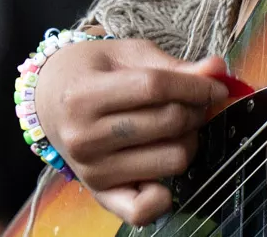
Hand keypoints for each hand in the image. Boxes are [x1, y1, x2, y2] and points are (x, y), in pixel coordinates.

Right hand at [33, 36, 228, 223]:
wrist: (48, 101)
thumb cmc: (89, 72)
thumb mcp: (124, 55)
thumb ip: (171, 66)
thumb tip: (218, 70)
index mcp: (83, 95)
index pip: (155, 88)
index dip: (195, 85)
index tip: (216, 85)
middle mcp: (83, 138)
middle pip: (167, 123)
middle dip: (195, 109)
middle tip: (194, 102)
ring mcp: (92, 171)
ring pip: (171, 160)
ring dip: (188, 141)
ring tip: (178, 127)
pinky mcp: (101, 195)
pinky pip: (144, 210)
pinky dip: (165, 195)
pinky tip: (163, 169)